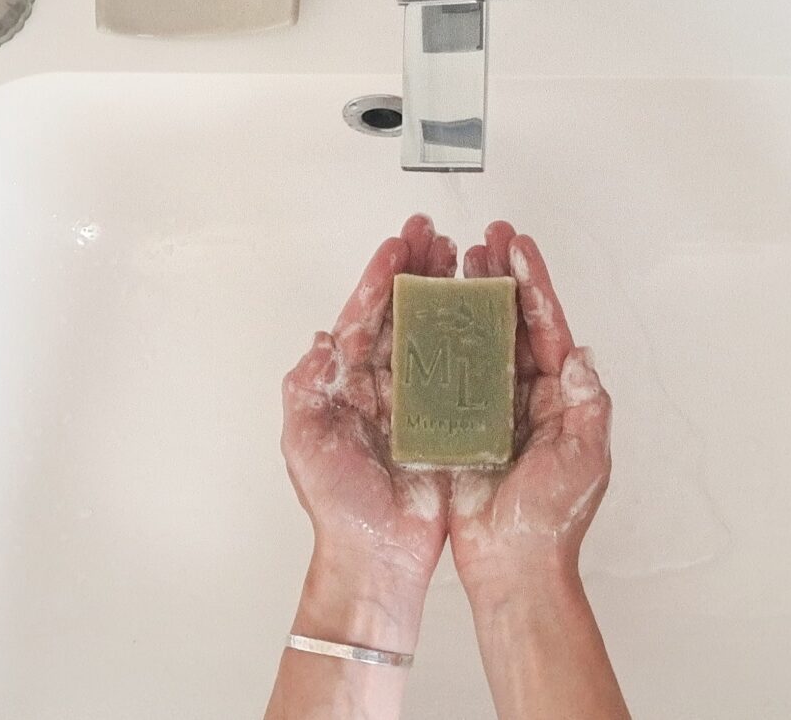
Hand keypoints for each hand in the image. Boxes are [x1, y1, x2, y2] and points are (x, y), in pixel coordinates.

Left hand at [281, 214, 457, 596]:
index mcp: (349, 380)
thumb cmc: (336, 505)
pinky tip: (486, 308)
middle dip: (416, 270)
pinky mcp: (451, 418)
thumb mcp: (303, 443)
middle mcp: (385, 381)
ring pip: (435, 330)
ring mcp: (420, 397)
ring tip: (460, 256)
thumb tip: (320, 340)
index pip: (364, 315)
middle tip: (431, 235)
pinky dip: (475, 335)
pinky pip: (466, 368)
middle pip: (402, 311)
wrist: (377, 554)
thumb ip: (306, 389)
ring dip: (446, 290)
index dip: (379, 278)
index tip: (396, 246)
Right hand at [449, 221, 612, 600]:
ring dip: (467, 297)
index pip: (547, 325)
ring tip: (454, 261)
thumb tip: (582, 354)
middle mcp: (524, 391)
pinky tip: (424, 311)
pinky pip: (445, 371)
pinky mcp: (456, 420)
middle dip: (498, 276)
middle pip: (510, 320)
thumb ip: (586, 406)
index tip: (517, 246)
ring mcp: (489, 404)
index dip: (532, 282)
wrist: (511, 567)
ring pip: (477, 336)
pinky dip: (436, 338)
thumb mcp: (585, 459)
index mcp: (559, 394)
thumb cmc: (551, 520)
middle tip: (484, 238)